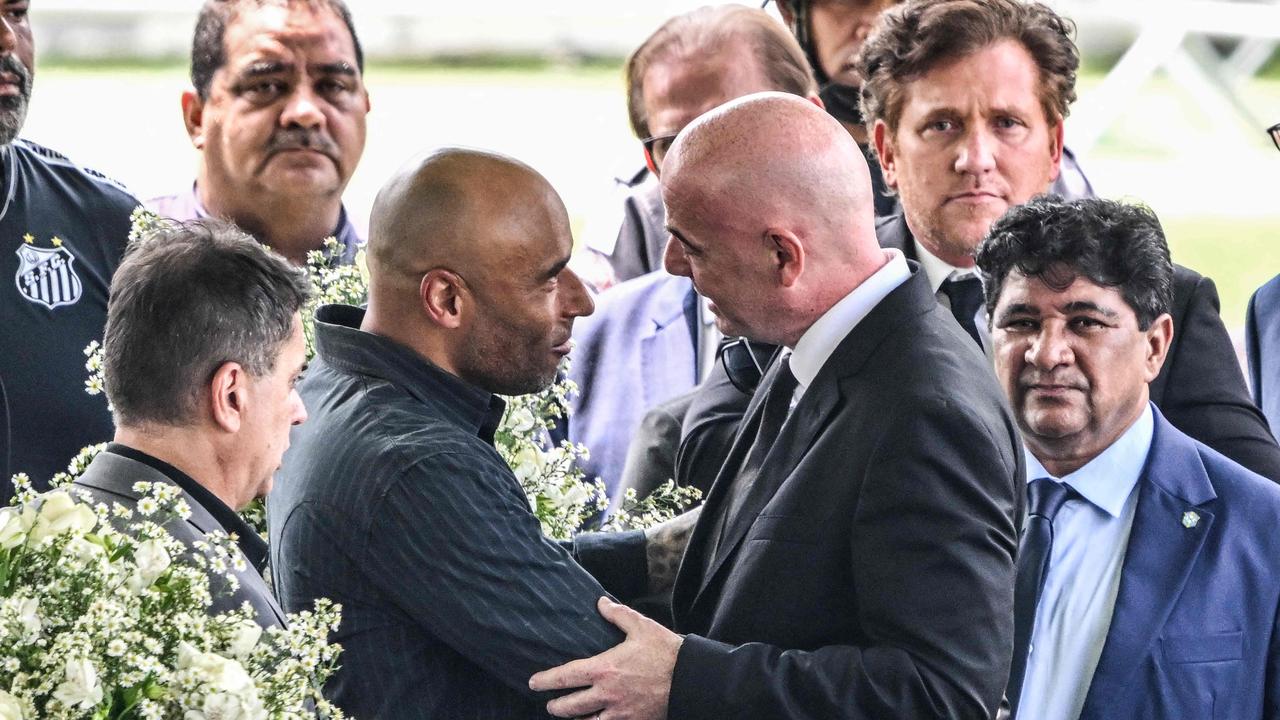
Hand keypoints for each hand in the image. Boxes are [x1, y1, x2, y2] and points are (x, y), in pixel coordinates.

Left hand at [529, 596, 682, 719]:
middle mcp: (607, 694)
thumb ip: (617, 614)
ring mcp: (620, 712)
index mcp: (605, 669)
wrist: (691, 678)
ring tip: (571, 718)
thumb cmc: (665, 650)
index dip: (546, 680)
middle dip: (556, 707)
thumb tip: (600, 602)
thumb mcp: (641, 626)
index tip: (534, 683)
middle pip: (571, 707)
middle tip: (550, 705)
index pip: (566, 676)